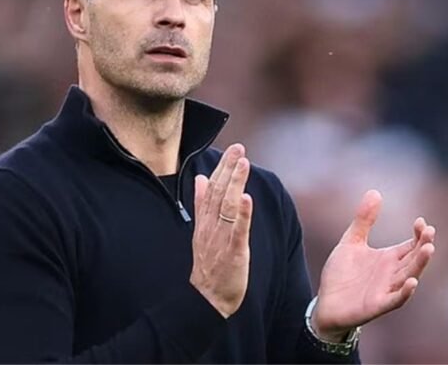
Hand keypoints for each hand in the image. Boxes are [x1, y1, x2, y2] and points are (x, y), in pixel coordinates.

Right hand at [190, 143, 253, 317]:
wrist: (207, 299)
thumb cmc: (209, 265)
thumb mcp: (201, 231)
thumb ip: (201, 204)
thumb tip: (201, 178)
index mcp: (205, 220)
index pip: (212, 189)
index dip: (222, 168)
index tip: (232, 150)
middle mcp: (211, 226)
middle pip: (219, 193)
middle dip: (228, 169)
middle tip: (238, 148)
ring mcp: (221, 239)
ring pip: (227, 206)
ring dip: (234, 184)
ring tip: (243, 164)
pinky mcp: (233, 253)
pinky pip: (237, 231)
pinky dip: (242, 214)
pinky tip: (246, 198)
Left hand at [312, 190, 435, 340]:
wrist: (326, 303)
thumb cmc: (341, 274)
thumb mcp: (351, 242)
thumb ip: (363, 221)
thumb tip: (375, 192)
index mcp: (388, 259)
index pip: (410, 245)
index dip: (419, 234)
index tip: (421, 222)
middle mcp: (392, 274)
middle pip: (413, 259)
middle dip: (423, 246)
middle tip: (430, 232)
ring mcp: (386, 290)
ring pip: (409, 276)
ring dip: (419, 265)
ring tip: (428, 249)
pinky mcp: (377, 305)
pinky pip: (395, 300)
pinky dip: (405, 292)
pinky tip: (412, 282)